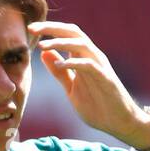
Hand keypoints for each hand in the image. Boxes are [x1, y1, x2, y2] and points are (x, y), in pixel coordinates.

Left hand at [28, 20, 149, 146]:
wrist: (119, 122)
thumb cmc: (97, 105)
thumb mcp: (71, 88)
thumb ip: (59, 72)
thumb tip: (44, 54)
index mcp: (84, 57)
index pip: (67, 34)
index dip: (49, 29)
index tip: (30, 29)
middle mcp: (93, 57)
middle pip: (74, 32)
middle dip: (52, 28)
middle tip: (33, 29)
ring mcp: (100, 67)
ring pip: (82, 45)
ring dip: (61, 42)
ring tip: (42, 46)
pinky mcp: (106, 79)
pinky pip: (90, 65)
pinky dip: (74, 62)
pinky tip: (60, 64)